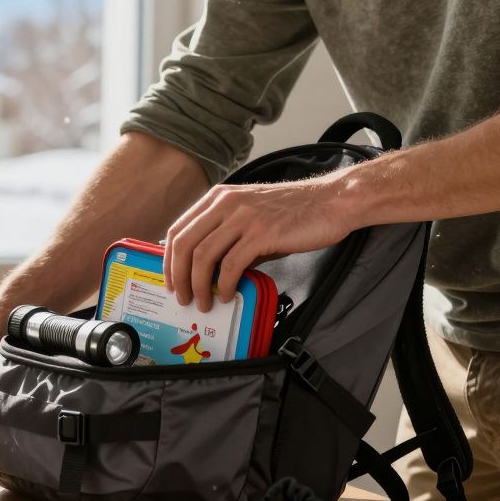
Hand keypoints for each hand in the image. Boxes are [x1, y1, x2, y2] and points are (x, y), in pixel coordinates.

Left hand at [163, 174, 359, 311]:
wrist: (331, 202)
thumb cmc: (292, 212)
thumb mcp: (249, 216)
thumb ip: (225, 235)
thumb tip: (203, 269)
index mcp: (218, 198)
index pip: (177, 230)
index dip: (168, 259)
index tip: (170, 280)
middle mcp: (225, 204)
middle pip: (184, 244)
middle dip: (178, 277)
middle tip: (183, 298)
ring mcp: (243, 217)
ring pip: (203, 256)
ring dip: (199, 285)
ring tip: (204, 302)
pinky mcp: (261, 233)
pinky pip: (231, 265)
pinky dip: (224, 284)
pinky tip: (227, 295)